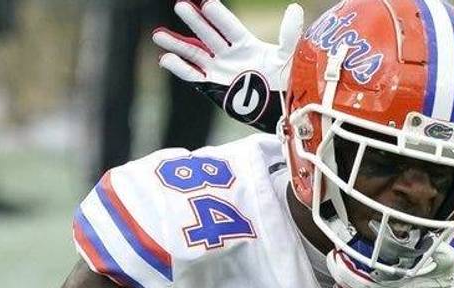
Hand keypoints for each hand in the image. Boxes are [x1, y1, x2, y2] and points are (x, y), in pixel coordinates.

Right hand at [152, 1, 304, 132]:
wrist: (283, 111)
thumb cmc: (288, 82)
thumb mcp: (288, 57)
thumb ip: (289, 34)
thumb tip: (295, 8)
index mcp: (247, 45)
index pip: (229, 26)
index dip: (218, 15)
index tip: (206, 3)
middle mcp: (230, 54)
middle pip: (208, 35)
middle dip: (194, 21)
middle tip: (180, 5)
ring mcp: (219, 70)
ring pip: (194, 53)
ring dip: (177, 44)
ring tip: (158, 34)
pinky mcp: (213, 87)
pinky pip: (193, 76)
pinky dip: (179, 68)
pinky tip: (165, 59)